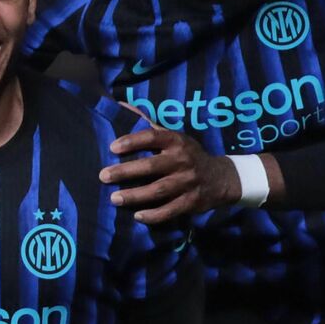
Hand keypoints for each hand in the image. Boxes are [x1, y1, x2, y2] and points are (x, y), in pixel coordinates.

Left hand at [99, 126, 239, 223]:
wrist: (221, 178)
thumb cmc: (188, 155)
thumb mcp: (176, 138)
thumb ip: (151, 128)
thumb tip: (123, 106)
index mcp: (177, 142)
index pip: (153, 137)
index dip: (132, 141)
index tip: (112, 148)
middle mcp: (183, 160)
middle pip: (151, 166)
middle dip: (125, 171)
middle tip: (103, 176)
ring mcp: (188, 182)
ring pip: (159, 190)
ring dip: (135, 195)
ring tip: (114, 199)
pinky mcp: (192, 202)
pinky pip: (170, 210)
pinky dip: (154, 215)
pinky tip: (137, 216)